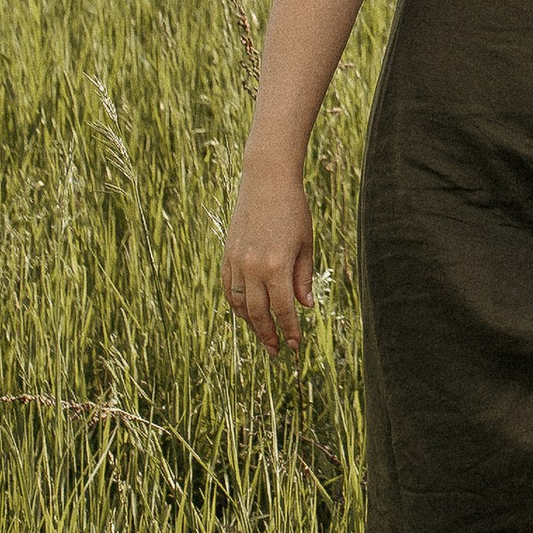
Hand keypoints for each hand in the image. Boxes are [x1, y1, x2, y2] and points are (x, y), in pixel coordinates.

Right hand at [223, 158, 316, 353]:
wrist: (266, 181)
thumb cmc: (293, 210)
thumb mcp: (305, 244)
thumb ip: (303, 277)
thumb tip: (304, 306)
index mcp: (276, 266)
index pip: (282, 310)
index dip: (289, 330)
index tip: (295, 346)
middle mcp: (253, 267)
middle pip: (259, 313)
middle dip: (269, 335)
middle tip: (278, 351)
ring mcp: (237, 261)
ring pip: (240, 304)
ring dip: (251, 324)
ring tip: (263, 336)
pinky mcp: (227, 255)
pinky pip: (229, 288)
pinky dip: (236, 304)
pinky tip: (246, 314)